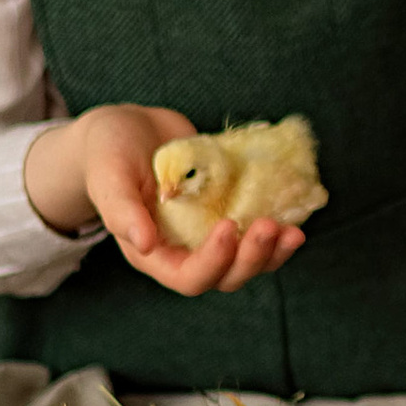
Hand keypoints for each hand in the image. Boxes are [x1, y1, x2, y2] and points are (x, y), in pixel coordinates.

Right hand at [26, 104, 307, 299]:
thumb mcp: (109, 176)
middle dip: (252, 258)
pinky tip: (296, 213)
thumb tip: (145, 244)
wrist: (130, 128)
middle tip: (270, 225)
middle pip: (227, 277)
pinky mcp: (229, 211)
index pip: (189, 277)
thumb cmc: (109, 153)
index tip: (227, 226)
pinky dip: (278, 228)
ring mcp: (209, 233)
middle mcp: (185, 250)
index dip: (213, 261)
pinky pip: (258, 232)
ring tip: (293, 231)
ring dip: (274, 252)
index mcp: (153, 254)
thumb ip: (122, 210)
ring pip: (249, 261)